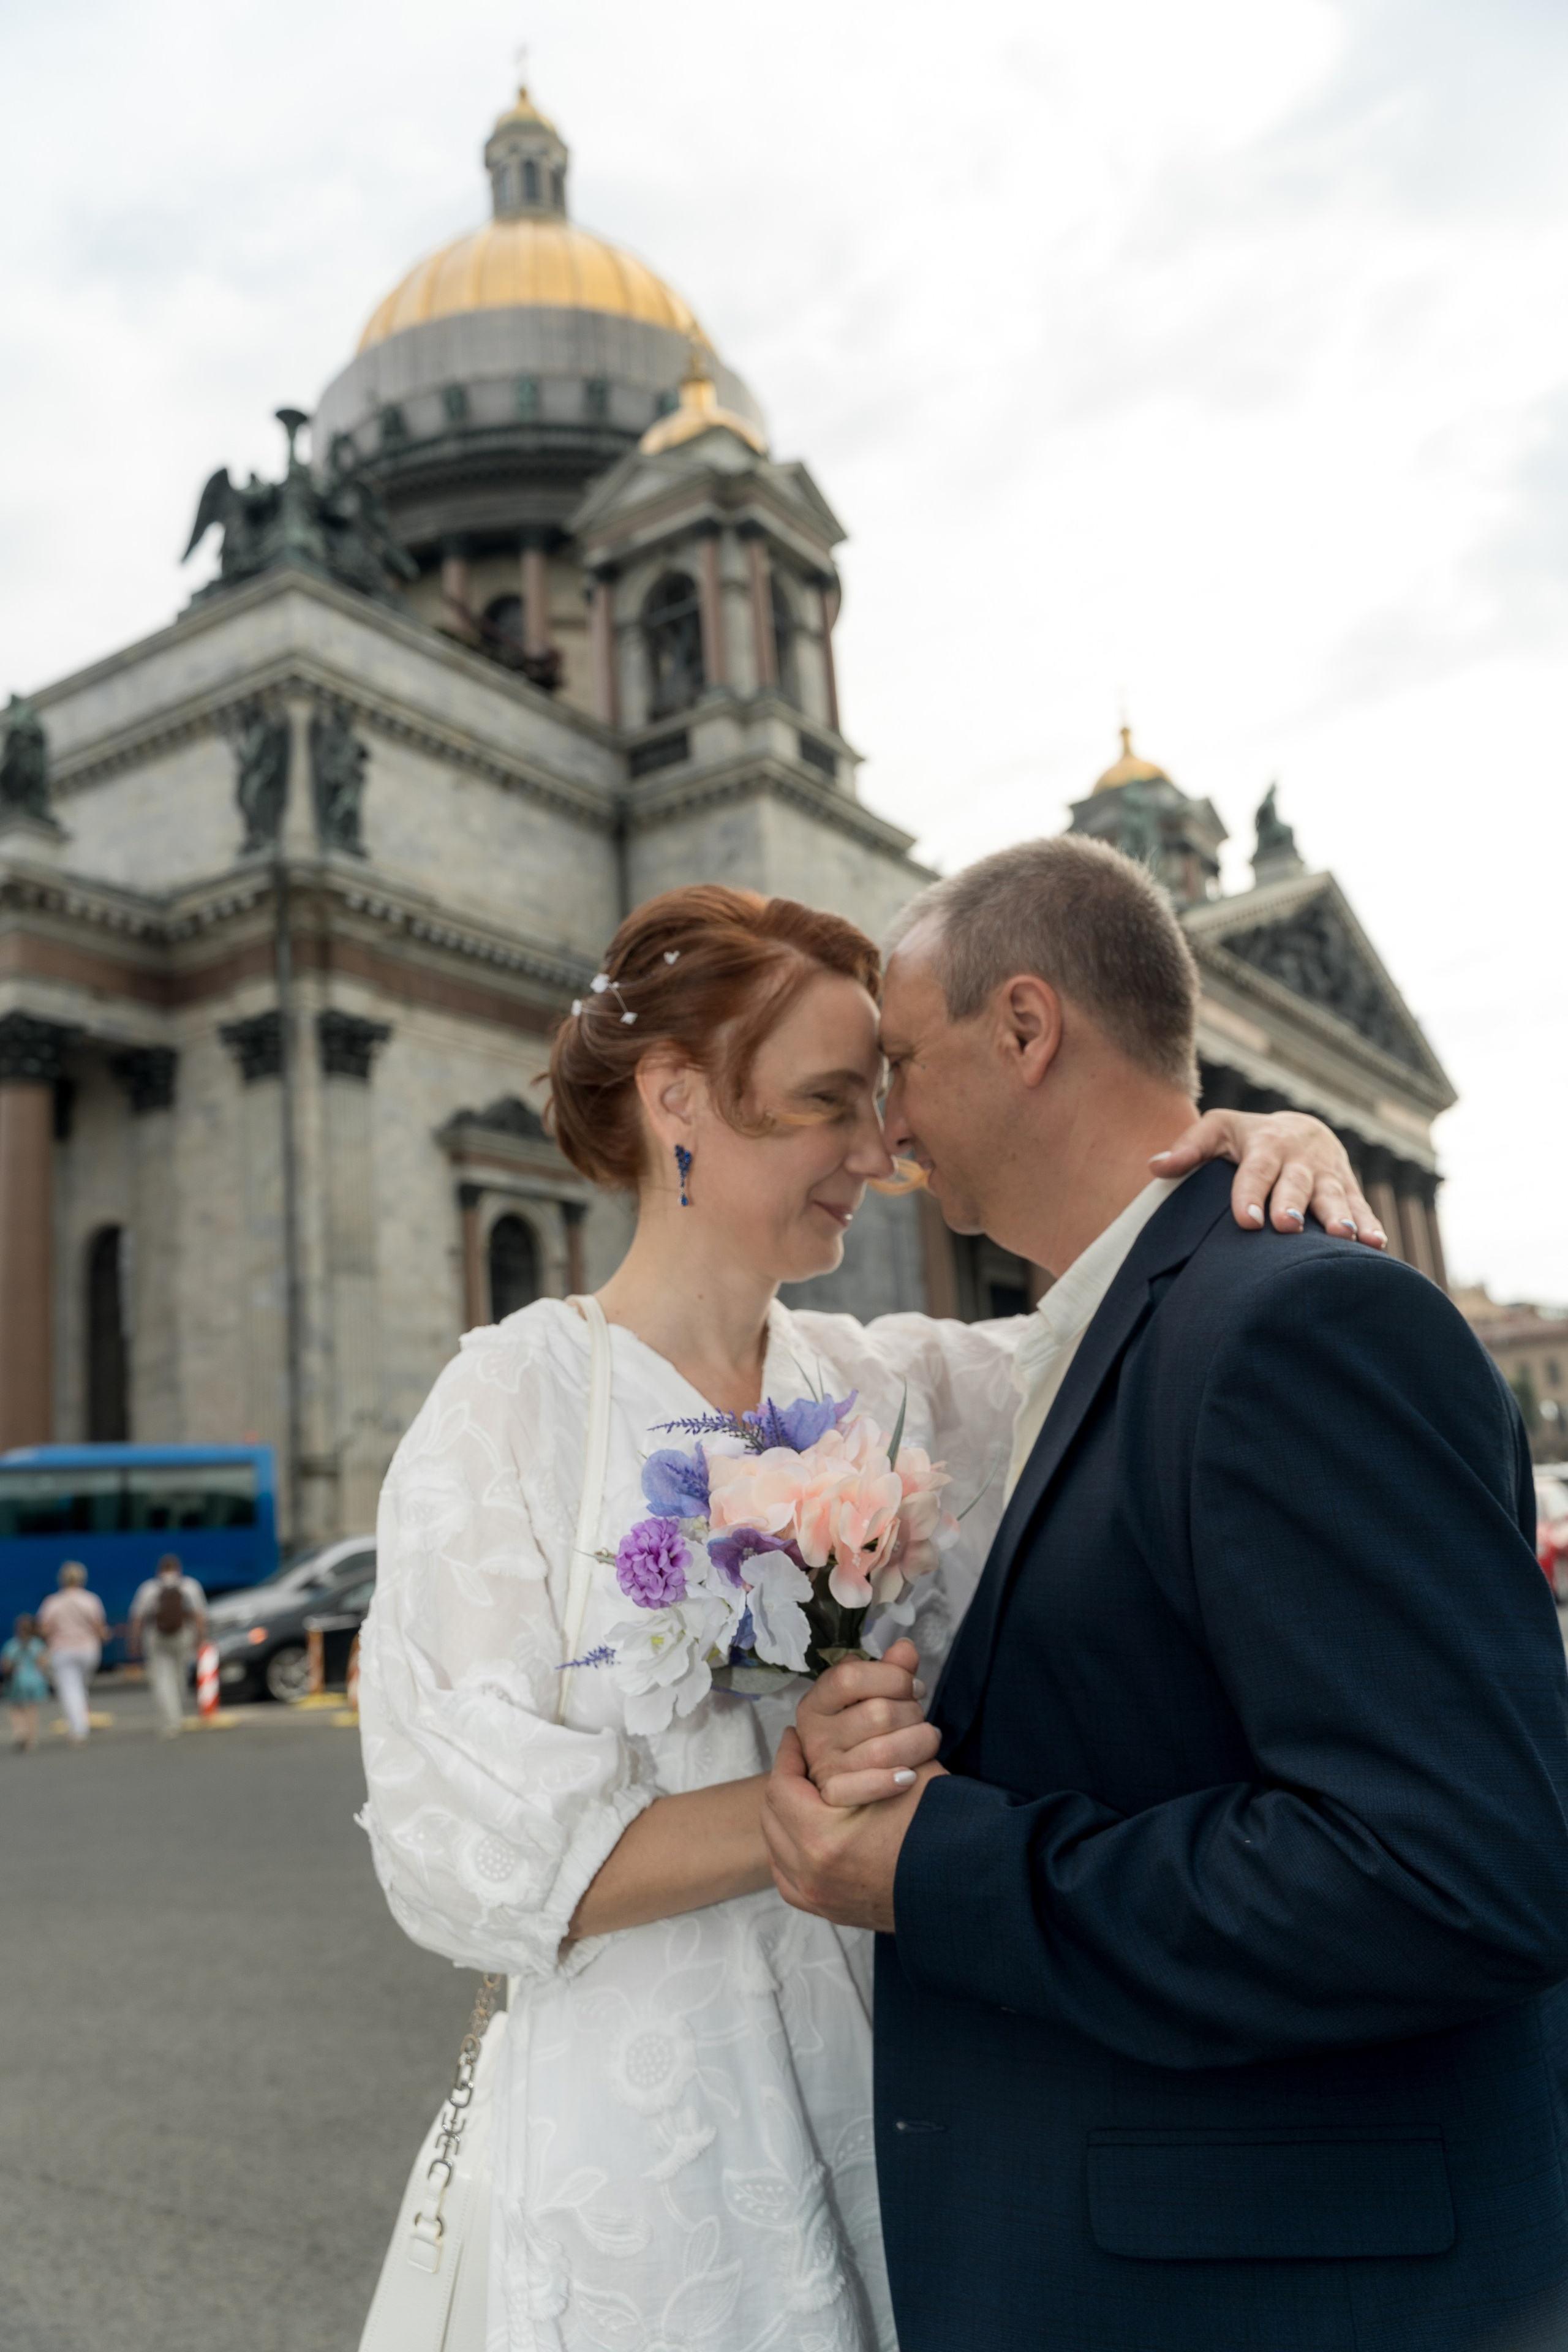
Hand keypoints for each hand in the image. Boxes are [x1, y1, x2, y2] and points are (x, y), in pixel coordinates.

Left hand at [762, 1726, 942, 1931]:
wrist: (964, 1888)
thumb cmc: (939, 1828)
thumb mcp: (908, 1774)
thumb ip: (871, 1744)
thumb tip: (851, 1715)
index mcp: (822, 1839)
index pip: (782, 1786)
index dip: (788, 1755)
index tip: (796, 1736)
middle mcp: (811, 1874)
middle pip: (773, 1816)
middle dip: (785, 1782)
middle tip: (800, 1760)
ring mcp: (818, 1897)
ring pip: (777, 1848)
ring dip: (785, 1816)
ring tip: (805, 1791)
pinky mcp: (829, 1911)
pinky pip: (789, 1879)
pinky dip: (791, 1854)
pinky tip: (806, 1835)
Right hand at [795, 1637, 940, 1806]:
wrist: (855, 1787)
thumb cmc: (866, 1732)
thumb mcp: (872, 1698)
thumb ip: (889, 1671)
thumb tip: (906, 1648)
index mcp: (816, 1702)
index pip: (849, 1677)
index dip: (891, 1678)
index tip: (915, 1687)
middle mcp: (815, 1734)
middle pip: (876, 1713)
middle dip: (912, 1712)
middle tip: (920, 1718)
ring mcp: (824, 1767)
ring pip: (882, 1751)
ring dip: (917, 1743)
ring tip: (925, 1740)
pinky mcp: (836, 1795)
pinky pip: (866, 1787)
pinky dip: (892, 1781)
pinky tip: (910, 1775)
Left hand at [1151, 1108, 1385, 1246]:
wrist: (1301, 1129)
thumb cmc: (1248, 1136)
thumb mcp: (1219, 1129)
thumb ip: (1190, 1147)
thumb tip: (1155, 1166)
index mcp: (1267, 1145)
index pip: (1256, 1171)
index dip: (1251, 1194)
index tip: (1247, 1221)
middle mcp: (1301, 1159)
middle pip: (1297, 1184)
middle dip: (1294, 1204)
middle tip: (1287, 1227)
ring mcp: (1329, 1174)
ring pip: (1335, 1196)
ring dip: (1340, 1217)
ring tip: (1344, 1237)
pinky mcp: (1350, 1189)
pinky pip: (1362, 1208)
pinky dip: (1370, 1225)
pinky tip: (1376, 1246)